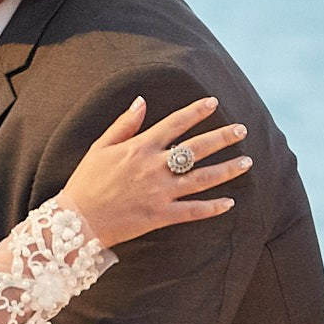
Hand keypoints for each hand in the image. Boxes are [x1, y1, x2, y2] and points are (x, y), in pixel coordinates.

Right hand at [58, 96, 248, 247]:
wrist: (77, 221)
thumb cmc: (85, 182)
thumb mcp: (99, 147)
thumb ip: (123, 124)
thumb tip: (141, 102)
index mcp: (140, 148)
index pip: (175, 124)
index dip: (196, 112)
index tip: (213, 103)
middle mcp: (155, 167)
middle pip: (197, 148)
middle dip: (222, 137)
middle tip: (242, 130)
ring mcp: (161, 192)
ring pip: (203, 178)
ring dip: (227, 170)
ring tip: (247, 162)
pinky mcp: (161, 215)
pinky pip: (193, 211)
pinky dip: (213, 207)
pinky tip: (230, 202)